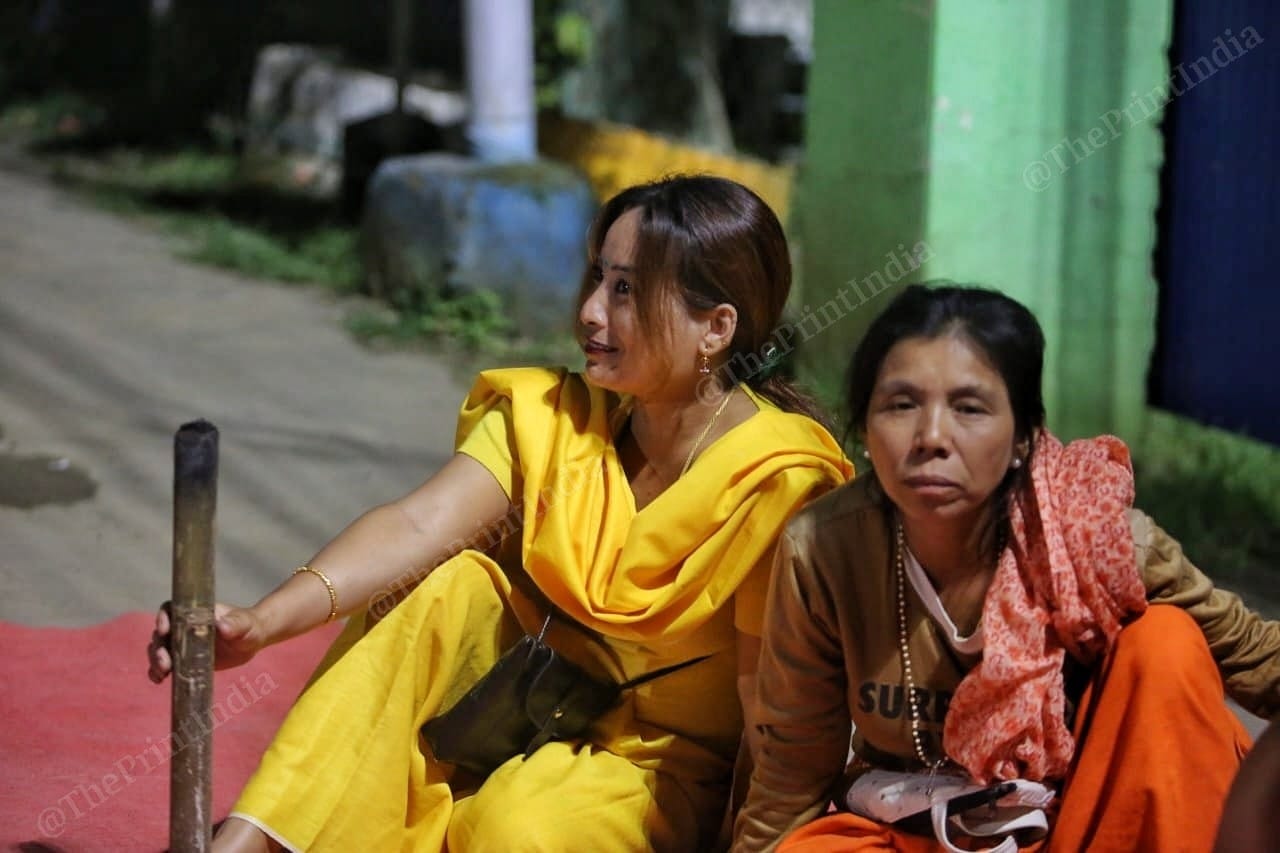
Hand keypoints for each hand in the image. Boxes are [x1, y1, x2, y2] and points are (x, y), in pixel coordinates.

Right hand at [147, 601, 266, 682]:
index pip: (171, 610)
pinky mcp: (184, 659)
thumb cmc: (249, 626)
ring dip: (156, 660)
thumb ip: (235, 623)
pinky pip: (166, 665)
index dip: (162, 618)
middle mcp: (184, 626)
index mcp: (195, 612)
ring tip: (161, 674)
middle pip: (161, 634)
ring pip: (160, 649)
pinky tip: (158, 680)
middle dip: (158, 648)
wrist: (252, 640)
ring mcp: (182, 643)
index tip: (164, 630)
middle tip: (165, 663)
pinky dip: (158, 672)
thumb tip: (222, 626)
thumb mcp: (245, 624)